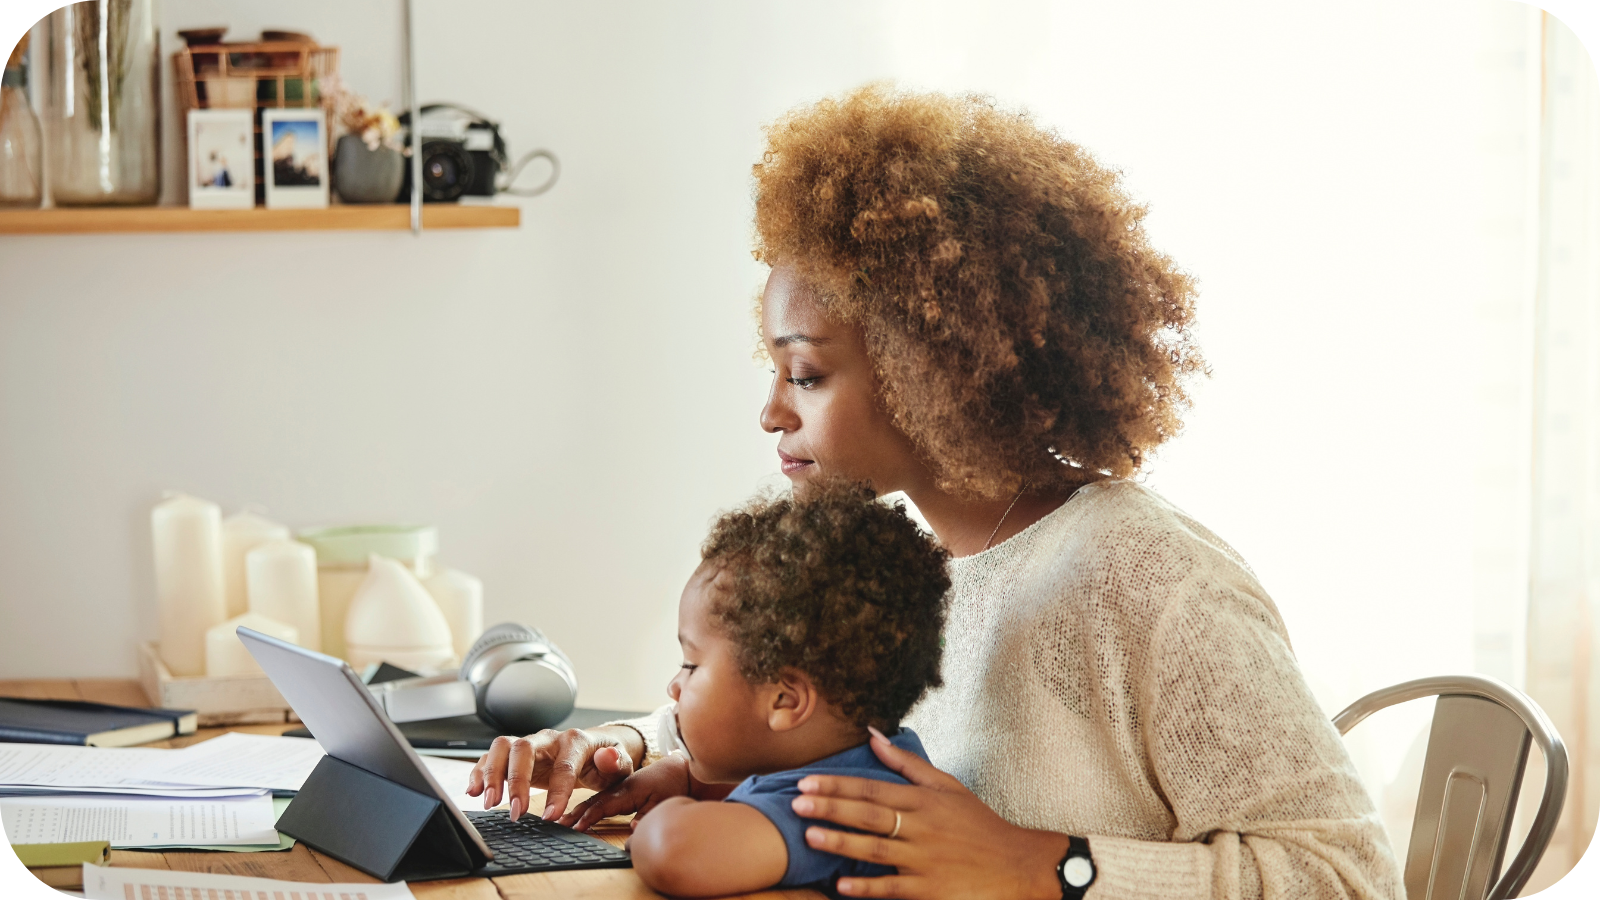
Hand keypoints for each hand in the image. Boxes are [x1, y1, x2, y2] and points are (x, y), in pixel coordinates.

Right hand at [465, 725, 642, 821]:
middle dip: (516, 780)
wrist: (594, 751)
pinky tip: (473, 792)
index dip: (557, 791)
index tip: (550, 817)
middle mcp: (548, 739)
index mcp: (576, 741)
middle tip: (515, 812)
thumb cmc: (605, 762)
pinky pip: (491, 756)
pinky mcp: (515, 755)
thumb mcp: (619, 765)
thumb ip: (616, 762)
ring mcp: (529, 744)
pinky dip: (479, 772)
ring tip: (489, 803)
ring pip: (503, 747)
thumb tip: (607, 757)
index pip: (564, 764)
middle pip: (523, 748)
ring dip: (492, 774)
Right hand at [560, 753, 689, 830]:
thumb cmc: (672, 784)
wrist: (679, 768)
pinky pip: (595, 797)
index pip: (603, 804)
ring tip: (557, 820)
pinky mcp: (617, 788)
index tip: (574, 827)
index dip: (588, 817)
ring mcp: (616, 786)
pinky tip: (572, 812)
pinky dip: (582, 805)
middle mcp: (618, 787)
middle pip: (591, 801)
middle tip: (555, 824)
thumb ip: (648, 816)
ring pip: (591, 798)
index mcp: (627, 789)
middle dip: (572, 813)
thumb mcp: (664, 802)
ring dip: (574, 809)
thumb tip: (635, 830)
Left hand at [791, 728, 1071, 899]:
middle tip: (796, 804)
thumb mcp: (948, 787)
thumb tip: (873, 735)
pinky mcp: (932, 890)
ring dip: (841, 843)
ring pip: (876, 850)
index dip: (837, 785)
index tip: (805, 782)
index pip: (872, 789)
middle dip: (831, 808)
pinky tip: (842, 885)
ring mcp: (926, 860)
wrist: (1017, 866)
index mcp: (924, 800)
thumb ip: (907, 764)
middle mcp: (923, 827)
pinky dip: (868, 887)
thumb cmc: (978, 825)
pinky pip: (894, 888)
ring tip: (810, 836)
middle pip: (869, 815)